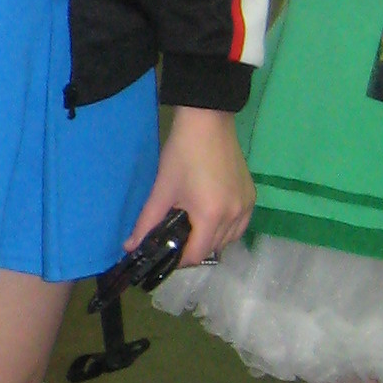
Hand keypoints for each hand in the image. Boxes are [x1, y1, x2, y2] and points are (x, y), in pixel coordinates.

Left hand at [125, 105, 253, 266]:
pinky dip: (225, 229)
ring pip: (228, 240)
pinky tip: (209, 219)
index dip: (177, 259)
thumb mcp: (162, 190)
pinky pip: (239, 226)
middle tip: (173, 238)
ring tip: (190, 227)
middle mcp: (235, 216)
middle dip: (192, 249)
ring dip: (209, 240)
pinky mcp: (252, 197)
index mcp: (212, 216)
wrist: (207, 123)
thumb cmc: (182, 154)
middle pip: (213, 249)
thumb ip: (146, 222)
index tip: (163, 251)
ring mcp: (247, 206)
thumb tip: (130, 247)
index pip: (196, 255)